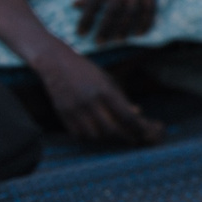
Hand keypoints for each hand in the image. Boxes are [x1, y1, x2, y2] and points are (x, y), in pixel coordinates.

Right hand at [35, 45, 163, 145]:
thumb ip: (121, 98)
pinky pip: (79, 134)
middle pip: (111, 130)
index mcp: (104, 90)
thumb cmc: (86, 71)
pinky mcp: (63, 114)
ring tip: (114, 134)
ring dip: (107, 138)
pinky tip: (96, 131)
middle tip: (133, 139)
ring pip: (95, 135)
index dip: (138, 128)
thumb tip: (137, 114)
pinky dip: (90, 136)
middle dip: (125, 136)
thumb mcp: (107, 80)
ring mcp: (75, 109)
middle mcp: (90, 101)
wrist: (55, 63)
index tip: (146, 133)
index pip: (126, 116)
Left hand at [73, 0, 183, 41]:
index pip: (93, 1)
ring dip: (123, 28)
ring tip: (116, 40)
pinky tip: (138, 34)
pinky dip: (145, 23)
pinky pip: (149, 11)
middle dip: (105, 28)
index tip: (80, 33)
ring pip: (131, 13)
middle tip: (98, 42)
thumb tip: (76, 6)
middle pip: (113, 10)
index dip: (86, 19)